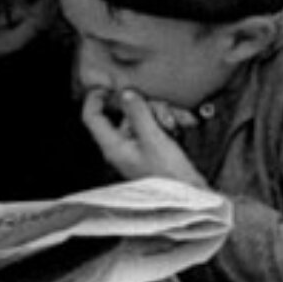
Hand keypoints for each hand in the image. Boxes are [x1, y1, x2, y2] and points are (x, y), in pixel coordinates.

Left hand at [80, 88, 206, 185]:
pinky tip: (182, 125)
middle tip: (163, 115)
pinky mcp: (151, 147)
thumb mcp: (154, 139)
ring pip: (144, 116)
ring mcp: (136, 146)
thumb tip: (126, 94)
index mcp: (114, 146)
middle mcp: (121, 146)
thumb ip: (138, 113)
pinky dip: (169, 122)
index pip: (92, 118)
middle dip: (147, 107)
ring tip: (175, 125)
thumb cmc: (169, 174)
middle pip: (125, 113)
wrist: (190, 195)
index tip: (108, 86)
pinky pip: (156, 124)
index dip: (96, 98)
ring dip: (163, 114)